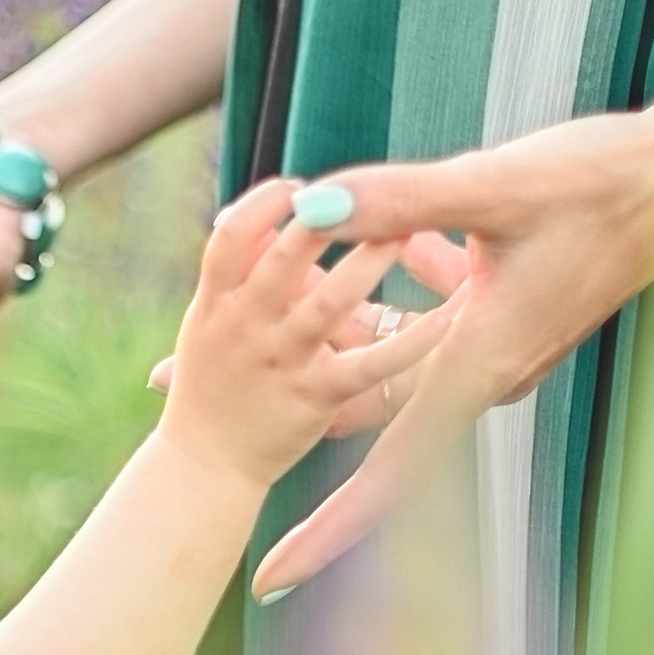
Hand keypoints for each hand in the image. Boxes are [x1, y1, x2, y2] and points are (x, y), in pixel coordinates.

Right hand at [158, 180, 453, 499]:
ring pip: (332, 302)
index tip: (298, 189)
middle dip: (329, 219)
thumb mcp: (204, 324)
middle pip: (286, 257)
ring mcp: (281, 360)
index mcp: (214, 302)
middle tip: (371, 196)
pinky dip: (414, 340)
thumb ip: (234, 275)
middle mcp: (245, 326)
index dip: (266, 203)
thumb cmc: (209, 387)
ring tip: (410, 230)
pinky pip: (373, 363)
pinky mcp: (318, 395)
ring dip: (373, 261)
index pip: (231, 235)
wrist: (203, 465)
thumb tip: (265, 223)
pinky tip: (450, 314)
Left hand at [243, 111, 653, 597]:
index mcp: (477, 365)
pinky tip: (408, 243)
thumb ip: (401, 198)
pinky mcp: (501, 319)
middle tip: (179, 402)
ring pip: (384, 361)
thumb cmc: (605, 183)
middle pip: (360, 416)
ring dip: (328, 337)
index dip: (329, 530)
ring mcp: (491, 351)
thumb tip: (311, 207)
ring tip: (246, 324)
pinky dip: (395, 295)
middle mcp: (481, 374)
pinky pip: (422, 326)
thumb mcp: (498, 185)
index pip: (390, 472)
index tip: (273, 575)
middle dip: (278, 416)